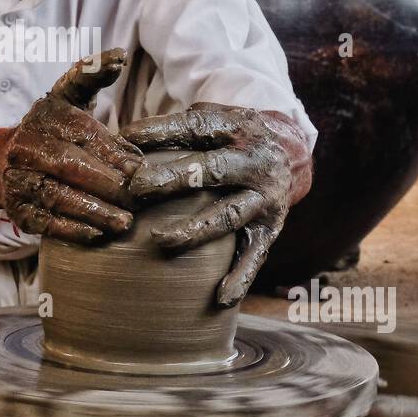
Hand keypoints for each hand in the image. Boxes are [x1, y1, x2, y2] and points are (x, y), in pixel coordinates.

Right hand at [3, 48, 142, 243]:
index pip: (83, 134)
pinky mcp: (17, 209)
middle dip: (108, 184)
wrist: (1, 161)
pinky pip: (46, 222)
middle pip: (71, 166)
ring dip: (95, 211)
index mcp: (45, 117)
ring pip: (59, 197)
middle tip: (138, 198)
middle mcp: (27, 146)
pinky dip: (73, 229)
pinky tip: (98, 234)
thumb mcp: (67, 96)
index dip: (114, 153)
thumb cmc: (51, 128)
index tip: (140, 169)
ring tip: (125, 222)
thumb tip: (119, 56)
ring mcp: (19, 180)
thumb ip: (92, 74)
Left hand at [121, 104, 312, 307]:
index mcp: (238, 129)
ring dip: (195, 229)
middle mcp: (255, 163)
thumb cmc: (233, 139)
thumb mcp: (217, 119)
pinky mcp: (271, 228)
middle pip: (212, 170)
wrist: (292, 154)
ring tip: (160, 241)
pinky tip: (221, 298)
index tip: (127, 138)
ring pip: (228, 216)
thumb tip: (124, 139)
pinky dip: (240, 277)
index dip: (162, 131)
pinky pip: (256, 255)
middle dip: (173, 178)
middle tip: (136, 188)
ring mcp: (265, 198)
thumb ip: (181, 127)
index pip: (197, 128)